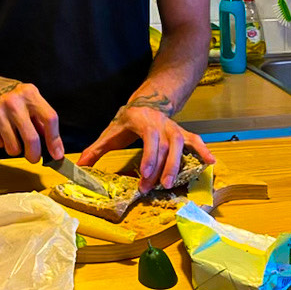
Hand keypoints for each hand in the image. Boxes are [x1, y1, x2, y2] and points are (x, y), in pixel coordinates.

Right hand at [0, 78, 63, 163]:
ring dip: (14, 148)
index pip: (49, 118)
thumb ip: (40, 121)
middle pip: (32, 138)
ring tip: (11, 136)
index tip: (57, 154)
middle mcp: (14, 100)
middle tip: (33, 157)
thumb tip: (54, 148)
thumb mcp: (29, 100)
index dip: (55, 140)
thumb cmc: (10, 97)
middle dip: (34, 155)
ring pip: (13, 147)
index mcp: (30, 93)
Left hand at [77, 104, 213, 192]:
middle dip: (161, 167)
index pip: (149, 138)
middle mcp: (162, 123)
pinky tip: (211, 163)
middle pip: (165, 146)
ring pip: (180, 144)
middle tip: (155, 187)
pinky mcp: (184, 133)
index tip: (145, 173)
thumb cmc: (128, 121)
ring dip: (177, 165)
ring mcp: (175, 128)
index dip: (149, 155)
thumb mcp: (111, 131)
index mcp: (143, 121)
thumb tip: (79, 165)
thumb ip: (97, 149)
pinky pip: (196, 141)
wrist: (148, 102)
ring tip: (171, 184)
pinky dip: (203, 151)